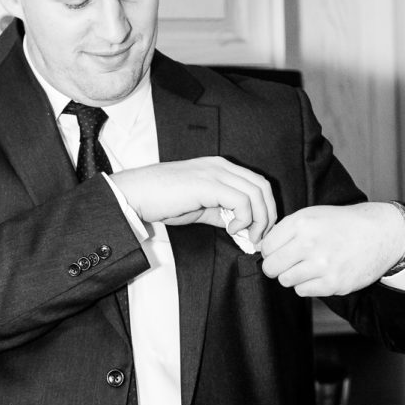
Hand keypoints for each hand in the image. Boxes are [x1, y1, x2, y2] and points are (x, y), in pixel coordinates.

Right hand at [111, 157, 276, 242]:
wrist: (136, 193)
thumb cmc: (162, 199)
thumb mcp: (199, 205)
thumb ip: (221, 212)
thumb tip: (240, 227)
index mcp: (221, 167)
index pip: (257, 183)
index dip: (266, 208)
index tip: (260, 231)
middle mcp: (222, 166)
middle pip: (263, 187)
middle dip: (268, 215)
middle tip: (260, 238)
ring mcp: (216, 173)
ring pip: (257, 194)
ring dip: (259, 220)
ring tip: (249, 237)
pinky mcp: (209, 184)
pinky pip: (242, 201)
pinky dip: (244, 219)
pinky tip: (232, 230)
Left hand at [260, 201, 404, 295]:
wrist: (380, 234)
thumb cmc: (343, 224)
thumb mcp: (312, 215)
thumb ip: (285, 230)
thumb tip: (260, 248)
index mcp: (302, 223)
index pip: (266, 247)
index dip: (270, 250)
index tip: (278, 251)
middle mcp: (310, 244)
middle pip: (271, 267)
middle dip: (275, 266)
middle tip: (287, 263)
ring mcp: (322, 265)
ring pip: (285, 280)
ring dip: (292, 276)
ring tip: (307, 266)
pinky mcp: (333, 284)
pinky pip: (302, 291)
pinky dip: (307, 285)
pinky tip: (320, 274)